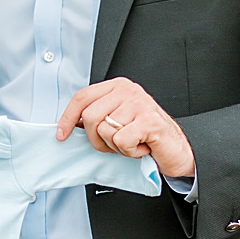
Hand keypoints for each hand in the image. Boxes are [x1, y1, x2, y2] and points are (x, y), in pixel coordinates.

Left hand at [56, 77, 194, 177]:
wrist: (178, 149)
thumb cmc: (145, 136)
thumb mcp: (117, 120)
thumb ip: (97, 116)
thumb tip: (70, 124)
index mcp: (117, 87)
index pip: (82, 97)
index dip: (68, 117)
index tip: (62, 134)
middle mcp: (128, 91)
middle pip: (90, 116)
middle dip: (97, 139)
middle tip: (114, 144)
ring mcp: (140, 104)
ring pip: (104, 130)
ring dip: (115, 146)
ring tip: (132, 143)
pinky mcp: (150, 121)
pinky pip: (121, 140)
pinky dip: (128, 151)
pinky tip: (141, 147)